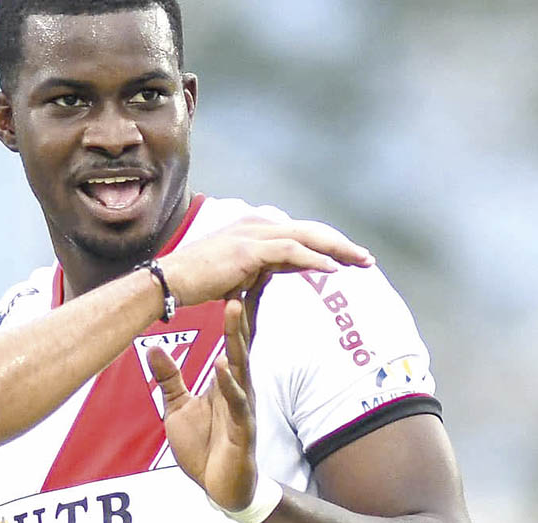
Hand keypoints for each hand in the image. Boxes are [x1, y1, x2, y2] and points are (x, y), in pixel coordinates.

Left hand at [147, 293, 263, 510]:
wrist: (221, 487)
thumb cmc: (206, 446)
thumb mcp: (178, 407)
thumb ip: (168, 378)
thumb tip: (152, 347)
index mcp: (227, 379)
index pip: (234, 339)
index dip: (237, 310)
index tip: (241, 276)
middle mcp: (239, 387)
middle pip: (242, 341)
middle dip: (242, 310)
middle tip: (245, 275)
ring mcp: (243, 406)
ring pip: (242, 365)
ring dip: (238, 337)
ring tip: (236, 307)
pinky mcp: (242, 429)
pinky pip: (237, 403)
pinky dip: (229, 384)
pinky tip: (225, 366)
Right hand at [159, 218, 372, 306]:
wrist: (170, 281)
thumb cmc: (199, 280)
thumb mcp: (240, 271)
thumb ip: (266, 266)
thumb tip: (289, 268)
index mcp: (257, 228)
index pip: (302, 233)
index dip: (330, 244)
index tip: (352, 259)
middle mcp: (258, 225)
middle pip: (311, 231)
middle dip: (342, 244)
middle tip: (367, 259)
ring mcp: (254, 235)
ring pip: (307, 237)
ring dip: (338, 249)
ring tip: (360, 263)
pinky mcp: (249, 250)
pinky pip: (291, 252)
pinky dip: (314, 260)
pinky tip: (333, 270)